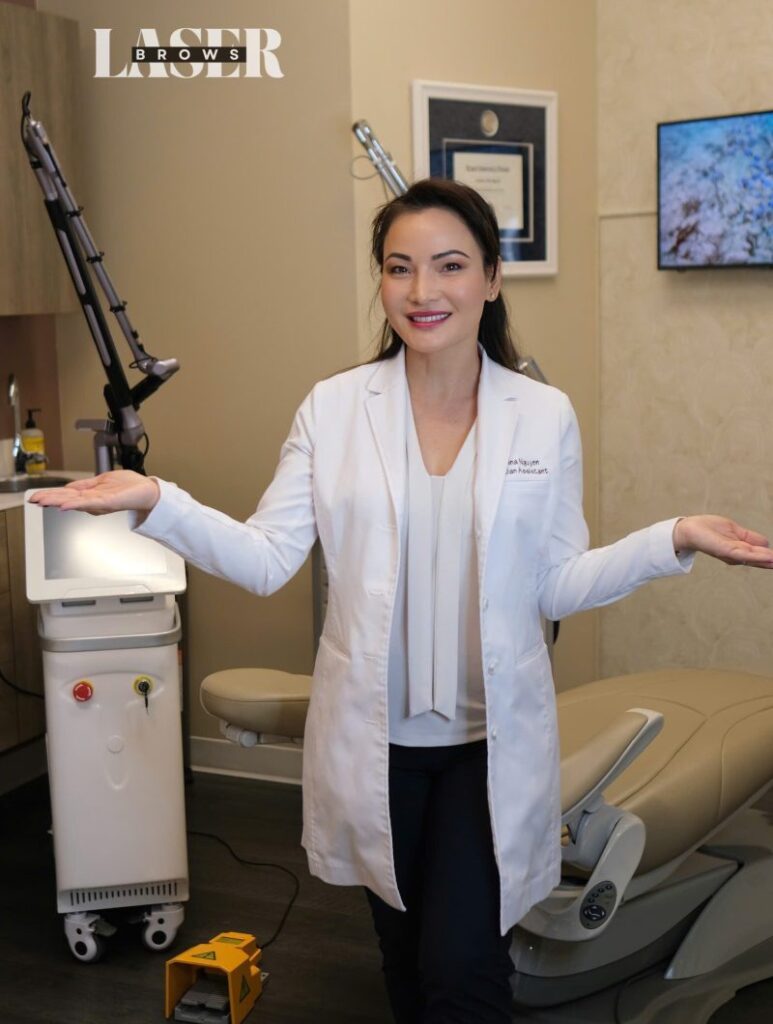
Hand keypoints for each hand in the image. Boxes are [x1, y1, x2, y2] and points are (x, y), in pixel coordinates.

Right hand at [28, 470, 159, 515]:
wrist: (148, 492)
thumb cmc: (130, 487)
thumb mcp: (102, 481)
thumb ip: (86, 485)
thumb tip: (69, 487)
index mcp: (90, 494)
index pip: (66, 494)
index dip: (51, 495)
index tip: (36, 496)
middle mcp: (93, 501)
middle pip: (66, 499)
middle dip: (49, 499)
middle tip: (33, 499)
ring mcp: (99, 503)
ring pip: (73, 502)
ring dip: (57, 501)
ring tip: (43, 501)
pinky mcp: (108, 503)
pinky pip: (88, 504)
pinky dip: (75, 504)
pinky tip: (64, 505)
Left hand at [673, 515, 772, 567]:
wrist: (688, 529)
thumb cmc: (709, 530)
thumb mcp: (735, 532)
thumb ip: (750, 539)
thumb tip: (767, 545)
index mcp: (742, 552)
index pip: (763, 556)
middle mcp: (738, 557)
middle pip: (762, 560)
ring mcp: (732, 555)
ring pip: (756, 559)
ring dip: (771, 561)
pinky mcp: (725, 550)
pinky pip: (744, 554)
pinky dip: (758, 556)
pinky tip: (771, 558)